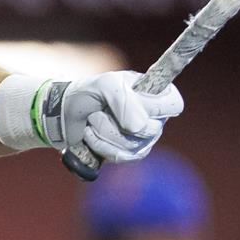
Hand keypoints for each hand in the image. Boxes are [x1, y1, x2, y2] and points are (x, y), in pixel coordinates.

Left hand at [39, 71, 182, 163]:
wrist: (65, 114)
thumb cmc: (89, 94)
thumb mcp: (105, 84)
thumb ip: (124, 97)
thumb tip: (137, 127)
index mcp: (156, 96)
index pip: (175, 104)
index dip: (154, 105)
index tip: (130, 97)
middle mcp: (155, 120)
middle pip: (149, 129)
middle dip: (116, 118)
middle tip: (103, 107)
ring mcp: (143, 141)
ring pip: (131, 144)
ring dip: (103, 130)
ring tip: (94, 119)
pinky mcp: (128, 156)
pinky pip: (119, 155)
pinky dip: (98, 143)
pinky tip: (90, 134)